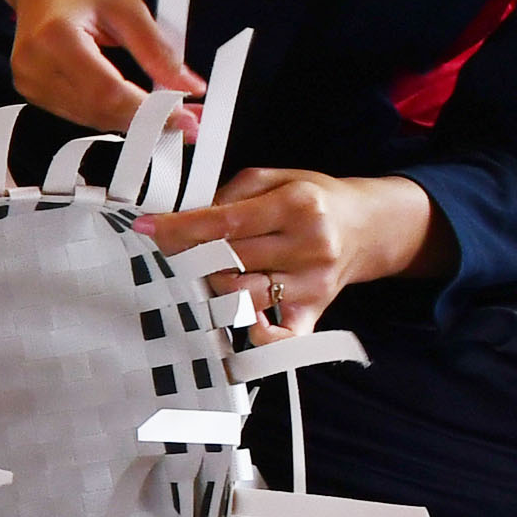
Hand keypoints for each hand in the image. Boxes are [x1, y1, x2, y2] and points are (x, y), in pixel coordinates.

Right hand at [0, 0, 201, 136]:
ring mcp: (28, 79)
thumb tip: (188, 86)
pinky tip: (138, 108)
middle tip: (188, 120)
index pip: (107, 92)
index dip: (149, 111)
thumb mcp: (126, 4)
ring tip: (171, 114)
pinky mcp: (32, 88)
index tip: (184, 118)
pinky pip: (79, 113)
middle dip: (147, 121)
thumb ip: (157, 50)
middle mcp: (34, 64)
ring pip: (90, 119)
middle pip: (98, 111)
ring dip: (133, 122)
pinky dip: (112, 113)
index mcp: (55, 37)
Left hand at [144, 169, 436, 337]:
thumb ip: (231, 194)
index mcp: (297, 206)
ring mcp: (313, 283)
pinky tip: (237, 322)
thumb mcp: (276, 179)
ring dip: (211, 289)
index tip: (148, 228)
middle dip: (189, 257)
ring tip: (195, 278)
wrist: (368, 226)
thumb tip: (185, 219)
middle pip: (231, 260)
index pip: (227, 221)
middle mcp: (309, 246)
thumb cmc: (313, 200)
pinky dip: (257, 335)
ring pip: (245, 295)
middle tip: (165, 254)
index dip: (182, 227)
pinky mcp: (316, 311)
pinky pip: (283, 336)